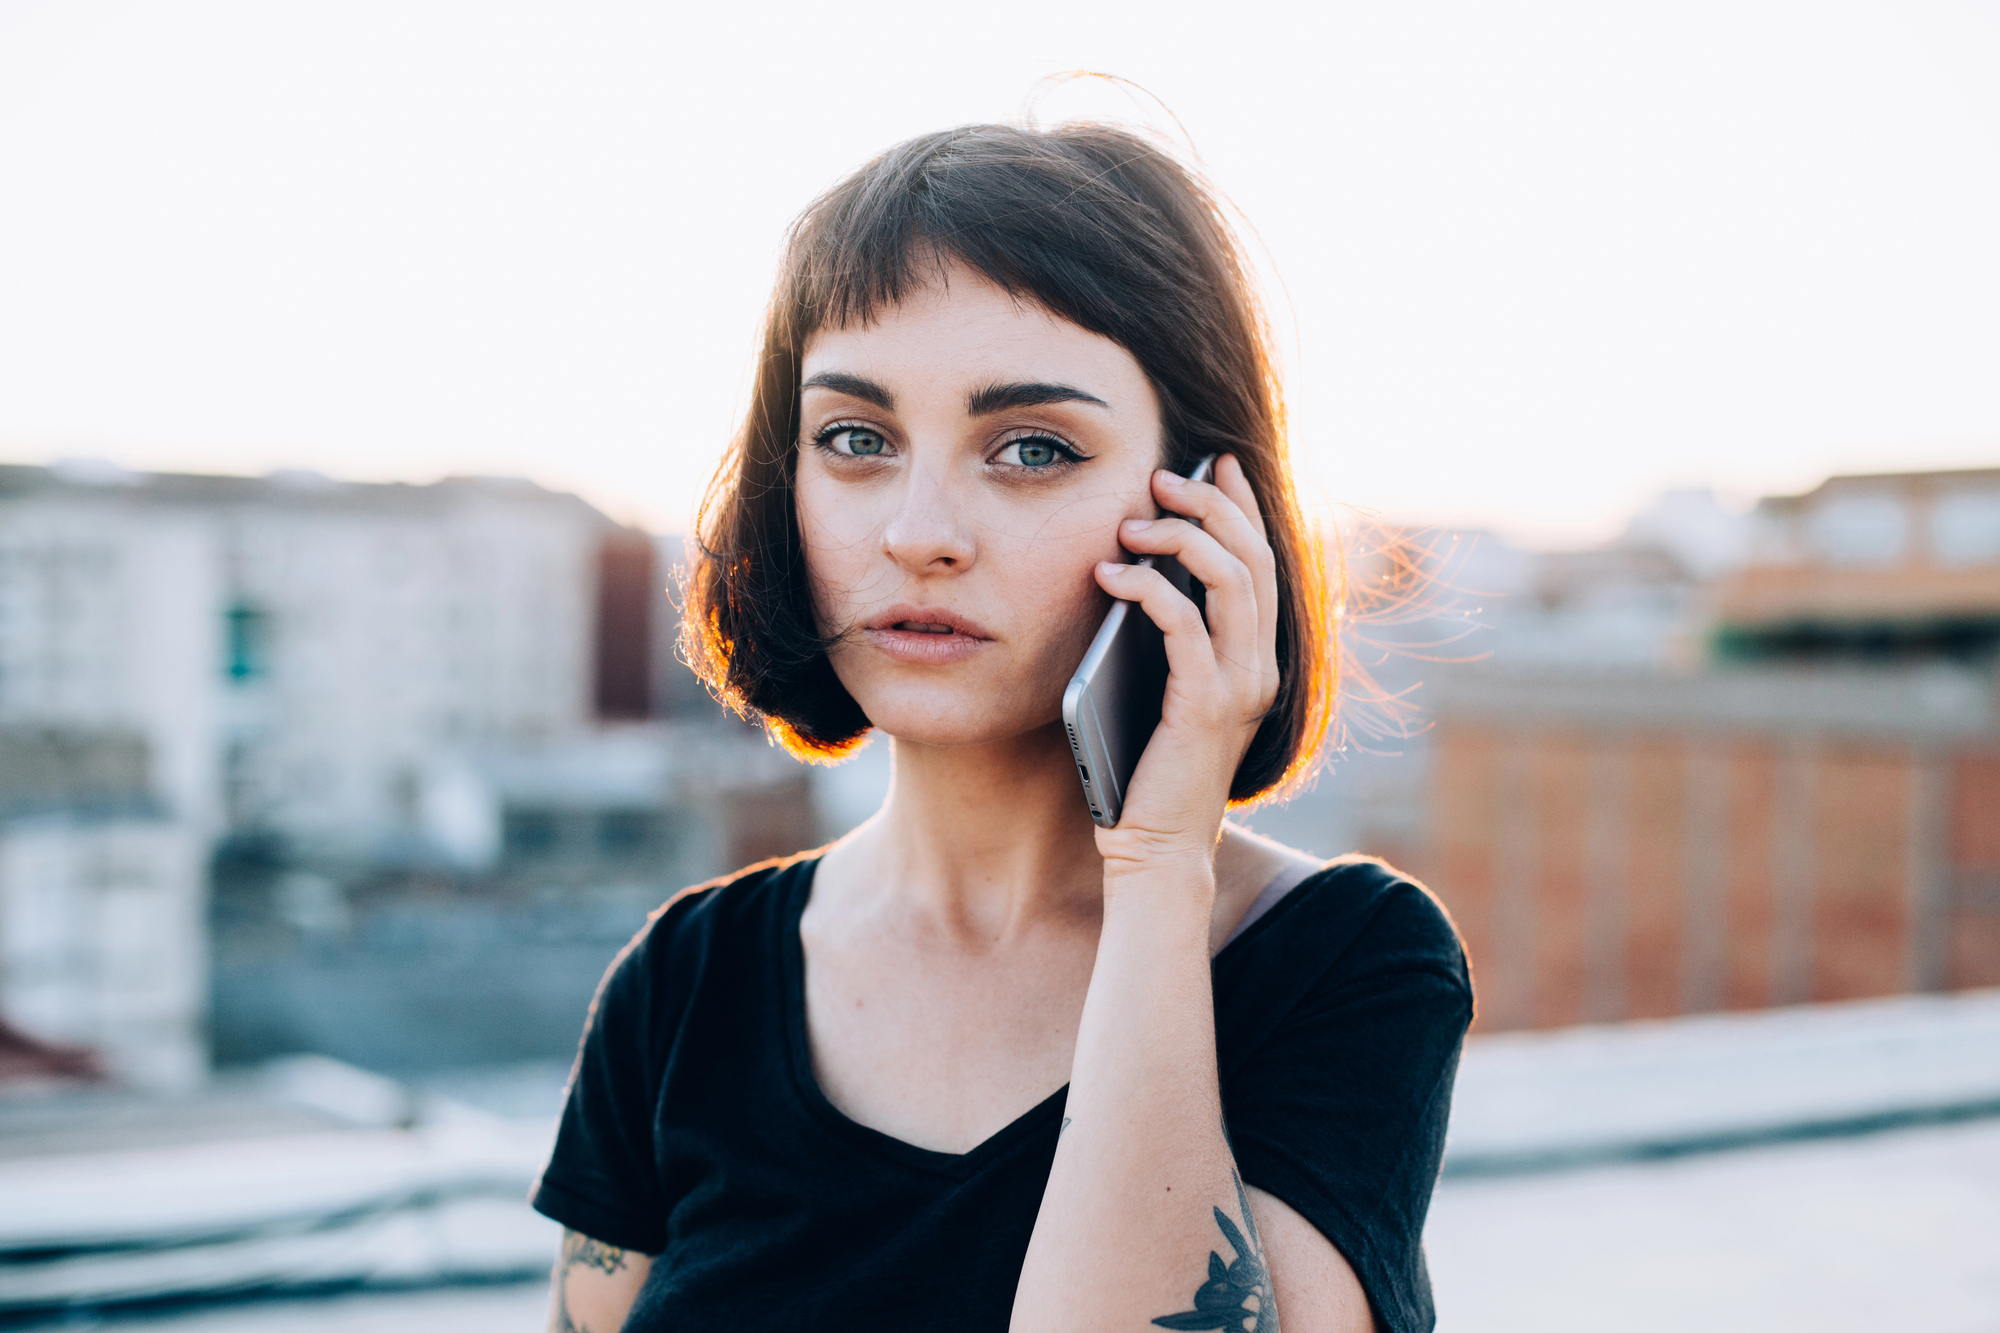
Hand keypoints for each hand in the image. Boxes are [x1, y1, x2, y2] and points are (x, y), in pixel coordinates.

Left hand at [1091, 454, 1279, 885]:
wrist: (1154, 849)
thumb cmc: (1147, 768)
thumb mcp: (1164, 686)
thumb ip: (1169, 635)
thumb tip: (1141, 562)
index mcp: (1257, 658)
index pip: (1264, 561)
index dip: (1244, 505)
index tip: (1215, 460)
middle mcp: (1261, 667)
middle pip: (1253, 558)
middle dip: (1211, 505)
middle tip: (1163, 477)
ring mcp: (1239, 688)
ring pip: (1230, 581)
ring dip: (1180, 538)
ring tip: (1132, 521)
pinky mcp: (1203, 707)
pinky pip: (1186, 626)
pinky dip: (1150, 589)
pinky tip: (1112, 574)